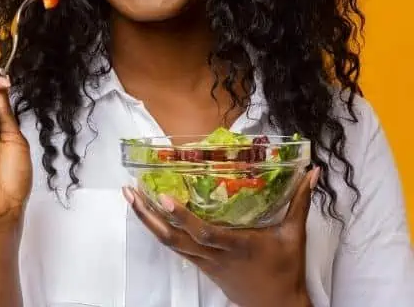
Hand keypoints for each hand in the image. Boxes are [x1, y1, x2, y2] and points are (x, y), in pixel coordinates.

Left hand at [124, 168, 319, 306]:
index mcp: (237, 246)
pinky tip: (149, 214)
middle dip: (148, 216)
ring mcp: (205, 262)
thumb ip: (300, 201)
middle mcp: (215, 255)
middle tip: (129, 192)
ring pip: (170, 244)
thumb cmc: (285, 269)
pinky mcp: (202, 266)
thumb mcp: (294, 235)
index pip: (204, 233)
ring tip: (131, 198)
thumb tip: (312, 171)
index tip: (163, 197)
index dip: (182, 217)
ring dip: (148, 221)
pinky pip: (176, 248)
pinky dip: (160, 230)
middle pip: (174, 239)